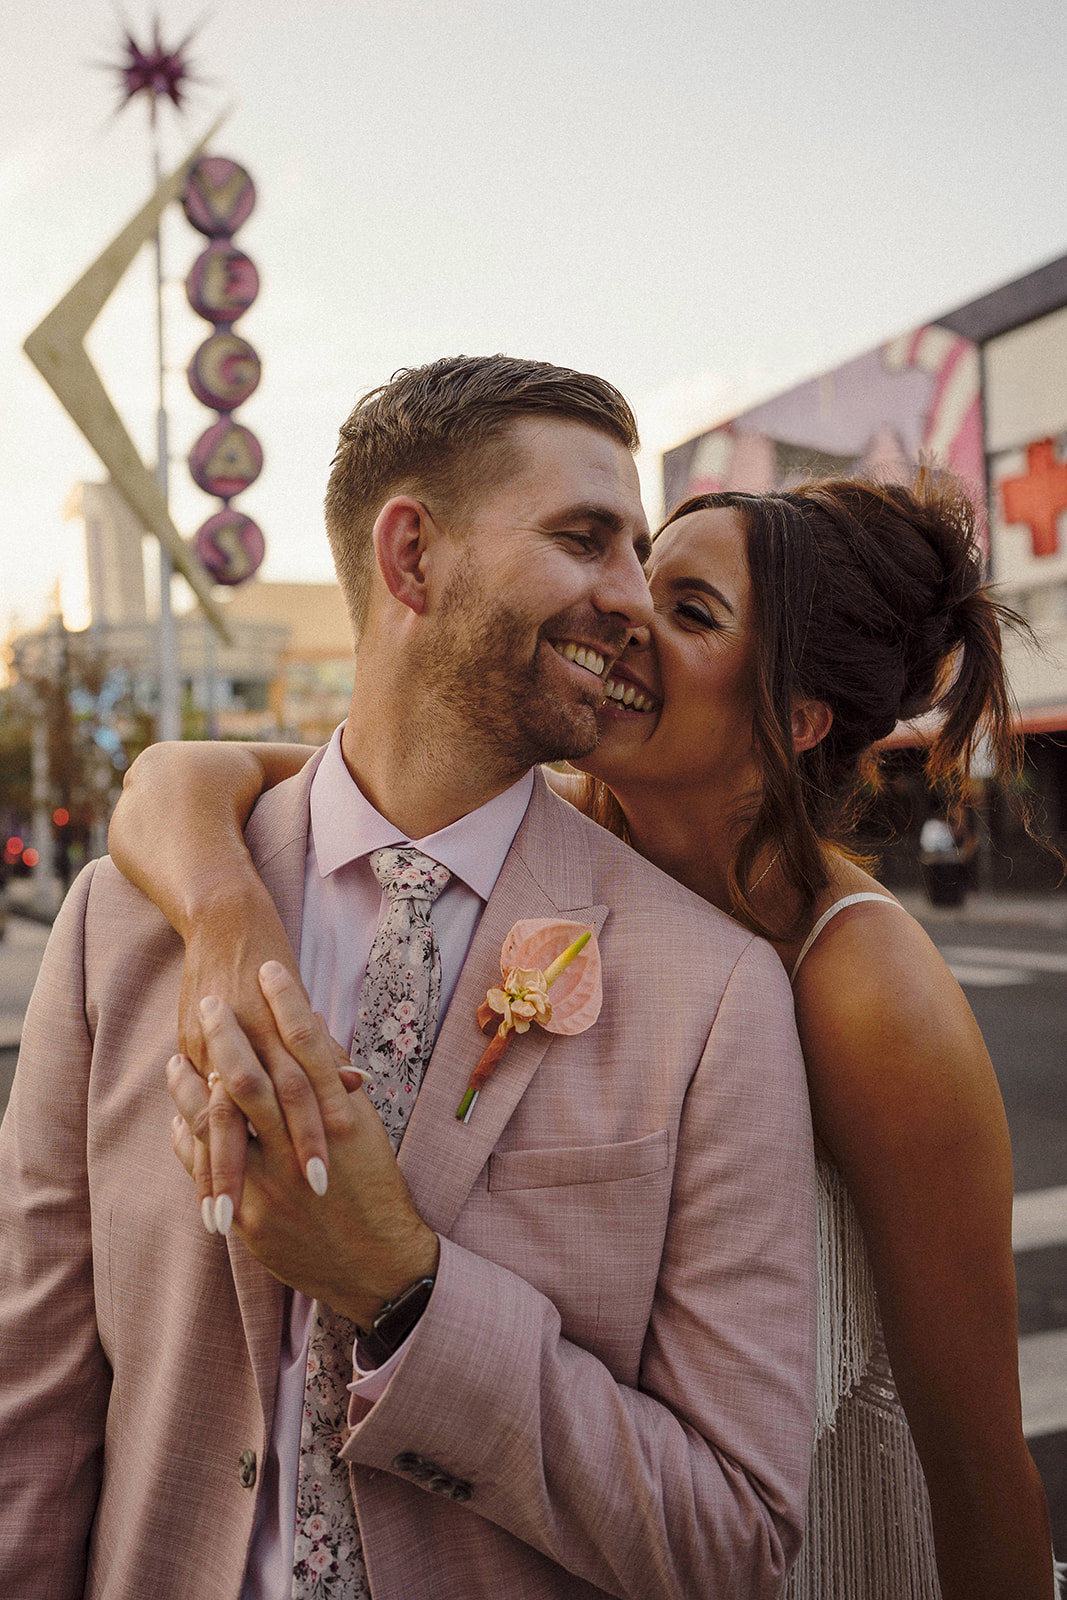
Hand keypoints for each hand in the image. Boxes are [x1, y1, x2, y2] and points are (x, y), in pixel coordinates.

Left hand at [168, 963, 438, 1324]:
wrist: (378, 1263)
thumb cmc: (376, 1187)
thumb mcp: (366, 1127)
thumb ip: (335, 1079)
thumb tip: (312, 1028)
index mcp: (341, 1119)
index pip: (309, 1044)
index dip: (288, 1002)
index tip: (271, 968)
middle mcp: (304, 1148)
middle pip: (255, 1075)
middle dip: (228, 1034)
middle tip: (209, 1002)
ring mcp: (273, 1184)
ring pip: (220, 1121)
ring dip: (192, 1085)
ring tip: (177, 1060)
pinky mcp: (251, 1218)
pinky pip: (206, 1168)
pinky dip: (189, 1137)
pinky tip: (179, 1117)